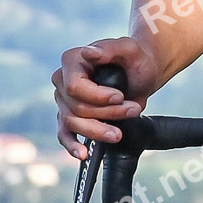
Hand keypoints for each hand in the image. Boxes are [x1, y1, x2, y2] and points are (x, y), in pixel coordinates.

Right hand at [52, 37, 152, 160]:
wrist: (140, 74)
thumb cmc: (135, 60)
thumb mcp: (129, 49)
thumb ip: (108, 49)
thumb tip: (88, 53)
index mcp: (72, 61)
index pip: (75, 87)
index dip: (98, 97)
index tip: (120, 97)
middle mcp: (62, 80)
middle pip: (77, 108)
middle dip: (107, 114)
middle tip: (133, 110)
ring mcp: (64, 101)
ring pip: (74, 124)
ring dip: (99, 131)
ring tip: (119, 133)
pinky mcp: (70, 117)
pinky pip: (64, 134)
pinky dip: (72, 146)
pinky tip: (83, 154)